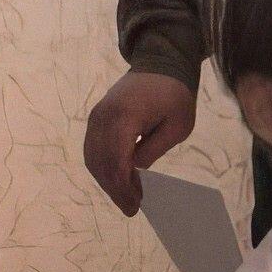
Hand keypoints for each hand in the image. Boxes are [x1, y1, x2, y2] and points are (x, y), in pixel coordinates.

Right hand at [83, 70, 196, 214]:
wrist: (160, 64)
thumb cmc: (175, 95)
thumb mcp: (177, 126)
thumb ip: (154, 150)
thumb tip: (135, 170)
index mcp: (124, 118)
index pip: (116, 162)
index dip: (123, 188)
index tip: (135, 206)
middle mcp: (103, 117)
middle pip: (101, 163)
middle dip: (115, 189)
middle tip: (131, 207)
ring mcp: (96, 117)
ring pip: (93, 158)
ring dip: (107, 180)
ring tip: (127, 195)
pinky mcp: (96, 118)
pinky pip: (93, 148)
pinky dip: (103, 167)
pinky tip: (118, 178)